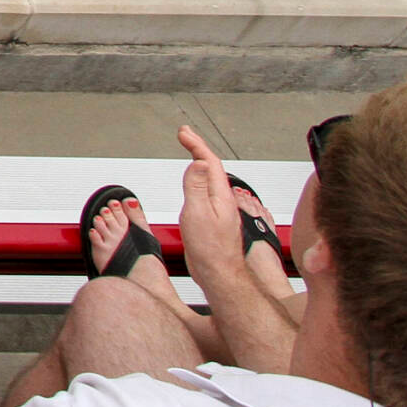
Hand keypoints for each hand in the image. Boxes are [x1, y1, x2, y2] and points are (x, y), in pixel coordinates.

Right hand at [175, 125, 249, 280]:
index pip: (209, 162)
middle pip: (211, 167)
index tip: (184, 133)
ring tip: (190, 151)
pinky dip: (198, 179)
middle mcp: (222, 200)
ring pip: (210, 178)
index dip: (196, 144)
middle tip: (186, 135)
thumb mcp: (198, 213)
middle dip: (198, 148)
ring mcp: (219, 209)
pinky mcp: (213, 219)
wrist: (218, 273)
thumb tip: (197, 163)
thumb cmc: (210, 249)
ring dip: (199, 161)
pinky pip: (206, 190)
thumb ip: (196, 186)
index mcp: (219, 196)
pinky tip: (194, 182)